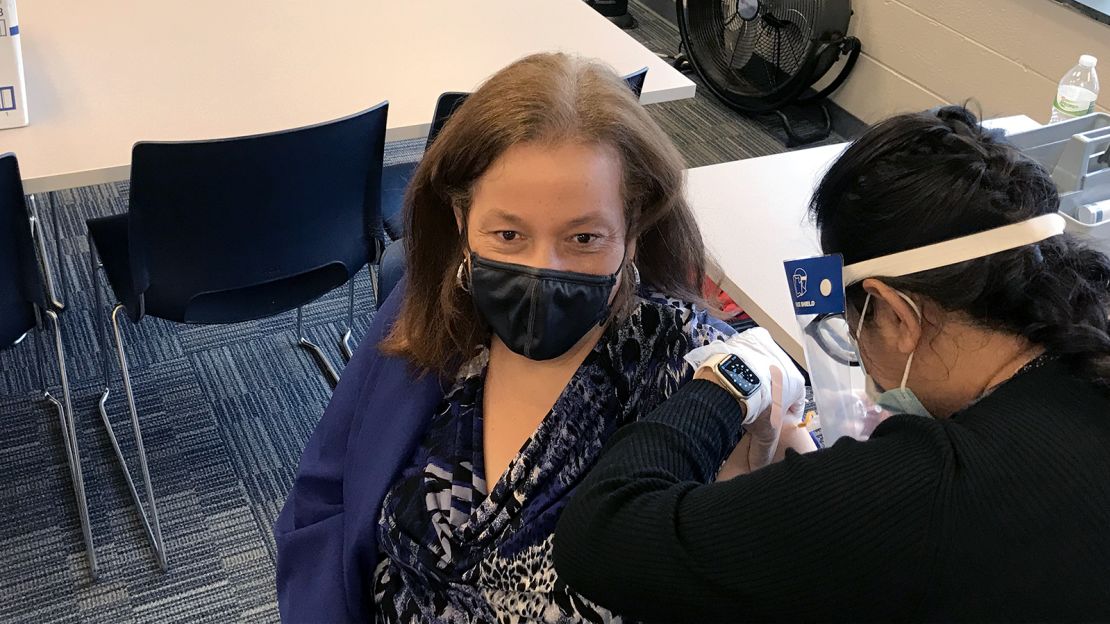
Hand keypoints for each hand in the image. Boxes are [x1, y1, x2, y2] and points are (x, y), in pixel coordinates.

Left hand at [687, 329, 809, 478]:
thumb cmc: (756, 407)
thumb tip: (761, 468)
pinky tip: (734, 370)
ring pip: (764, 362)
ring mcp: (769, 347)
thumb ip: (766, 450)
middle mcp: (787, 362)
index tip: (775, 418)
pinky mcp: (751, 337)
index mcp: (796, 383)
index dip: (786, 411)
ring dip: (756, 372)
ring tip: (742, 386)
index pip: (796, 400)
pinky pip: (749, 347)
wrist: (734, 383)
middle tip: (756, 403)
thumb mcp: (765, 432)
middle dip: (770, 391)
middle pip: (779, 380)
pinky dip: (742, 357)